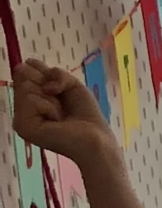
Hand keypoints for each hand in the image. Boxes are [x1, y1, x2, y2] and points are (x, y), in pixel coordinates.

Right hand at [10, 57, 116, 174]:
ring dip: (51, 99)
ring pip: (25, 87)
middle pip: (22, 74)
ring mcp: (20, 118)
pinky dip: (48, 107)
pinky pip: (30, 99)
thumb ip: (54, 72)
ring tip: (59, 115)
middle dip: (48, 84)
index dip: (43, 72)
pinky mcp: (22, 126)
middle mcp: (22, 108)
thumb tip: (30, 70)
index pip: (24, 69)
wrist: (96, 139)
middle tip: (61, 104)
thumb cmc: (86, 115)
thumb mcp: (72, 84)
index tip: (58, 87)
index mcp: (31, 98)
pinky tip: (55, 121)